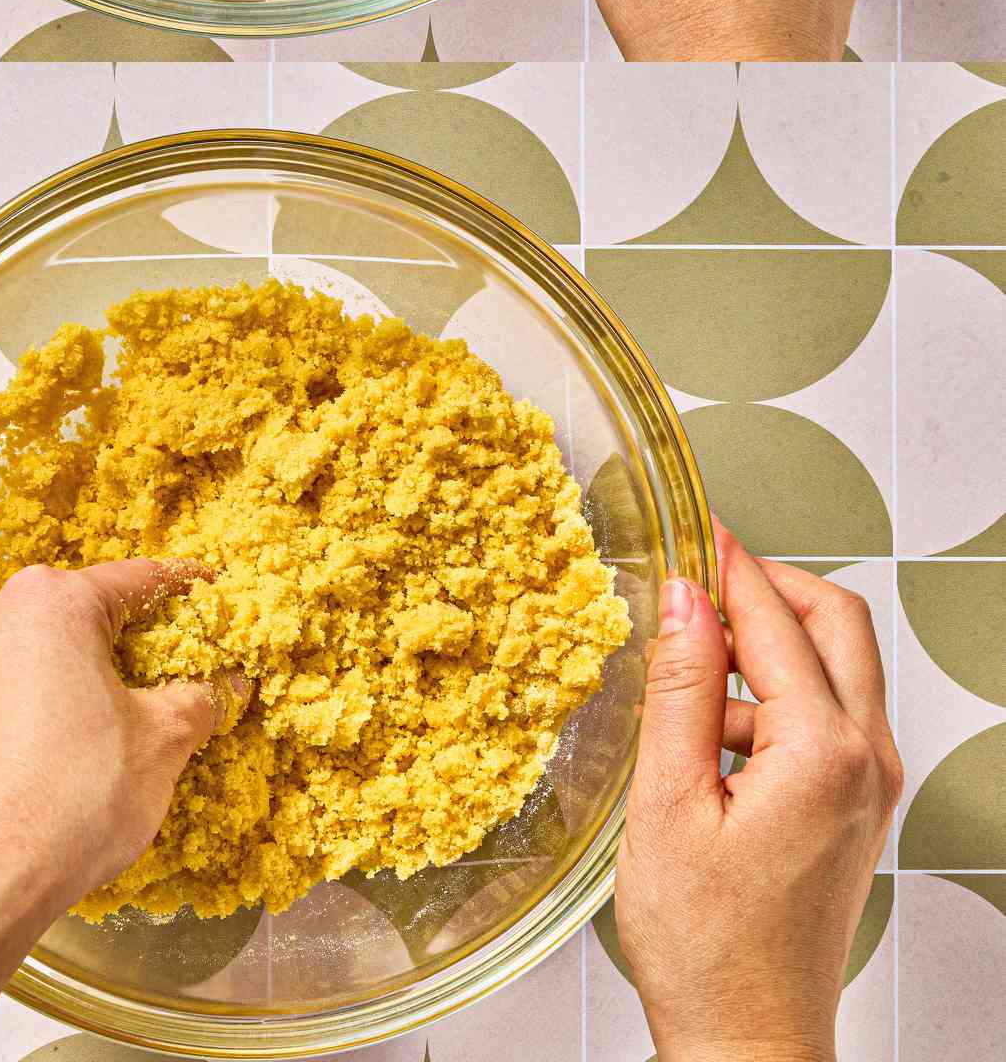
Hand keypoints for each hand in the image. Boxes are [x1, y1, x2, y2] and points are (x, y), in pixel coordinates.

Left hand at [0, 559, 246, 921]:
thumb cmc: (65, 805)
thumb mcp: (160, 747)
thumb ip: (200, 700)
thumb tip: (226, 684)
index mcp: (51, 602)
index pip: (135, 579)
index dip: (181, 588)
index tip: (205, 590)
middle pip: (75, 613)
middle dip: (120, 640)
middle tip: (162, 671)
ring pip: (27, 652)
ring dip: (66, 675)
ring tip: (101, 726)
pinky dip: (21, 707)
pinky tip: (44, 755)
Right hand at [616, 521, 902, 1061]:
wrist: (746, 1042)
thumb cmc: (704, 946)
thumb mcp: (667, 803)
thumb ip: (682, 687)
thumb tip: (687, 596)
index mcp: (822, 753)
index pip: (778, 617)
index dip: (728, 564)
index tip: (690, 526)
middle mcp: (865, 760)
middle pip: (836, 622)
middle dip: (768, 587)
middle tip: (700, 579)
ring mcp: (868, 785)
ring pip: (836, 666)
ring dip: (769, 647)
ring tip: (686, 677)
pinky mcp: (855, 807)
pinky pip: (827, 716)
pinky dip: (773, 698)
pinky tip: (706, 738)